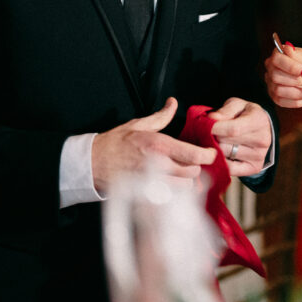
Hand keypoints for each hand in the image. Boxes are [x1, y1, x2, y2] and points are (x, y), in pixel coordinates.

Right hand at [91, 97, 216, 194]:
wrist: (91, 164)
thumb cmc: (113, 144)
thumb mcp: (137, 125)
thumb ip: (160, 117)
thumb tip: (173, 104)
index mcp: (158, 145)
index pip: (192, 155)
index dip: (207, 156)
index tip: (210, 154)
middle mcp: (157, 165)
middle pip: (192, 173)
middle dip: (196, 169)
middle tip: (192, 164)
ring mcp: (152, 182)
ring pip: (184, 188)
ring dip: (186, 183)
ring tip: (181, 175)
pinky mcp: (146, 195)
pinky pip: (170, 198)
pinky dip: (174, 193)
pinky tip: (170, 186)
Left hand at [207, 98, 271, 176]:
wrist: (262, 129)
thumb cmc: (246, 115)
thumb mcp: (237, 105)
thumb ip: (225, 110)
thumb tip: (212, 118)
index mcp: (259, 121)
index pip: (233, 129)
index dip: (214, 128)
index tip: (203, 126)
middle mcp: (262, 140)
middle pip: (226, 142)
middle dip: (212, 137)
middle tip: (207, 133)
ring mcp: (259, 156)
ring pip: (226, 155)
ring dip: (215, 149)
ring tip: (214, 141)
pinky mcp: (254, 168)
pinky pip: (230, 169)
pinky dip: (220, 162)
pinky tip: (219, 153)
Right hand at [264, 41, 301, 107]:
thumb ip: (298, 55)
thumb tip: (287, 47)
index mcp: (279, 54)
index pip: (277, 59)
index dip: (291, 67)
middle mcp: (272, 68)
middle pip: (276, 76)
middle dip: (296, 81)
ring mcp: (272, 83)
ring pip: (278, 91)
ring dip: (298, 93)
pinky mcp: (275, 97)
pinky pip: (282, 102)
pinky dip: (297, 101)